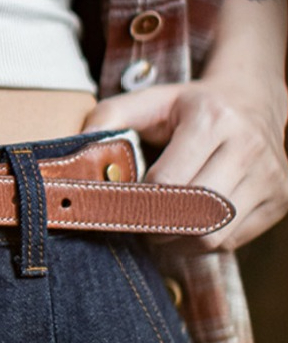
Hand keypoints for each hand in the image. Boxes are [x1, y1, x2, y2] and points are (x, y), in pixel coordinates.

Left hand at [84, 70, 287, 250]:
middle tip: (134, 222)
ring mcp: (271, 176)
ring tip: (157, 225)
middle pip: (194, 215)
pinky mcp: (280, 199)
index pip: (168, 183)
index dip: (137, 201)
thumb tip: (74, 157)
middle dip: (156, 227)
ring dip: (177, 241)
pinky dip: (201, 243)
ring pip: (215, 235)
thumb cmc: (188, 106)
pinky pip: (232, 242)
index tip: (119, 202)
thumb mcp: (146, 101)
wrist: (253, 100)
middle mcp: (249, 147)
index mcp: (213, 119)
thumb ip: (106, 121)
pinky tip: (185, 227)